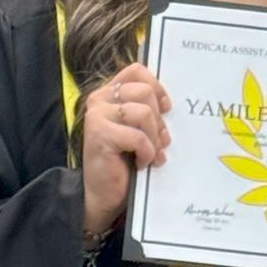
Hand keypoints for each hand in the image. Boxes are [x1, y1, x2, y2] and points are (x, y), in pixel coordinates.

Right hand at [80, 64, 170, 239]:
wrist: (102, 194)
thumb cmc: (122, 161)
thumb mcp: (137, 130)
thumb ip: (146, 111)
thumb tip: (169, 104)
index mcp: (108, 93)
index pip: (136, 72)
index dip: (157, 87)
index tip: (165, 108)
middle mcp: (99, 99)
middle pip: (145, 92)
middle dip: (159, 120)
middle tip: (158, 141)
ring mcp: (97, 115)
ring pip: (144, 113)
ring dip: (153, 138)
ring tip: (149, 154)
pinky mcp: (99, 134)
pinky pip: (138, 137)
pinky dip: (146, 153)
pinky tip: (141, 163)